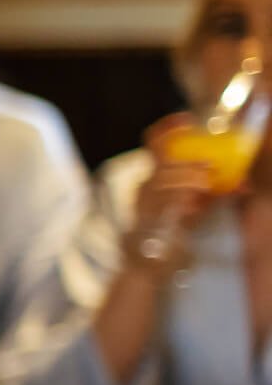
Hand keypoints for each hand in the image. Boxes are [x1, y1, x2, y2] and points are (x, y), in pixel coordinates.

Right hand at [130, 115, 218, 256]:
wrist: (146, 264)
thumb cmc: (169, 232)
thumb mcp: (195, 208)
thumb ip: (214, 194)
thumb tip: (242, 184)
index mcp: (155, 177)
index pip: (154, 144)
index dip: (167, 129)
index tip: (185, 120)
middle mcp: (145, 186)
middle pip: (162, 162)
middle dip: (188, 162)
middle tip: (210, 166)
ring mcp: (142, 203)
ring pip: (161, 181)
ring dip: (186, 180)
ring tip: (204, 185)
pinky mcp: (143, 219)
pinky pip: (160, 203)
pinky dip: (178, 201)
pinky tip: (191, 205)